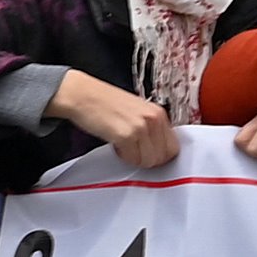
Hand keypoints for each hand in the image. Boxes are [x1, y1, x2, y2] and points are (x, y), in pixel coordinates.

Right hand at [56, 74, 177, 168]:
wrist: (82, 95)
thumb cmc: (106, 103)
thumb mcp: (137, 111)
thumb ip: (152, 129)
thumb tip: (160, 150)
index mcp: (158, 113)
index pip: (173, 147)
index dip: (161, 156)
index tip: (149, 155)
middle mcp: (153, 119)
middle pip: (163, 157)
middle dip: (148, 159)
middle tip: (133, 150)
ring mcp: (141, 127)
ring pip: (149, 161)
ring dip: (135, 159)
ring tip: (124, 145)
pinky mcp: (126, 135)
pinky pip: (133, 159)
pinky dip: (123, 156)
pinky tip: (115, 143)